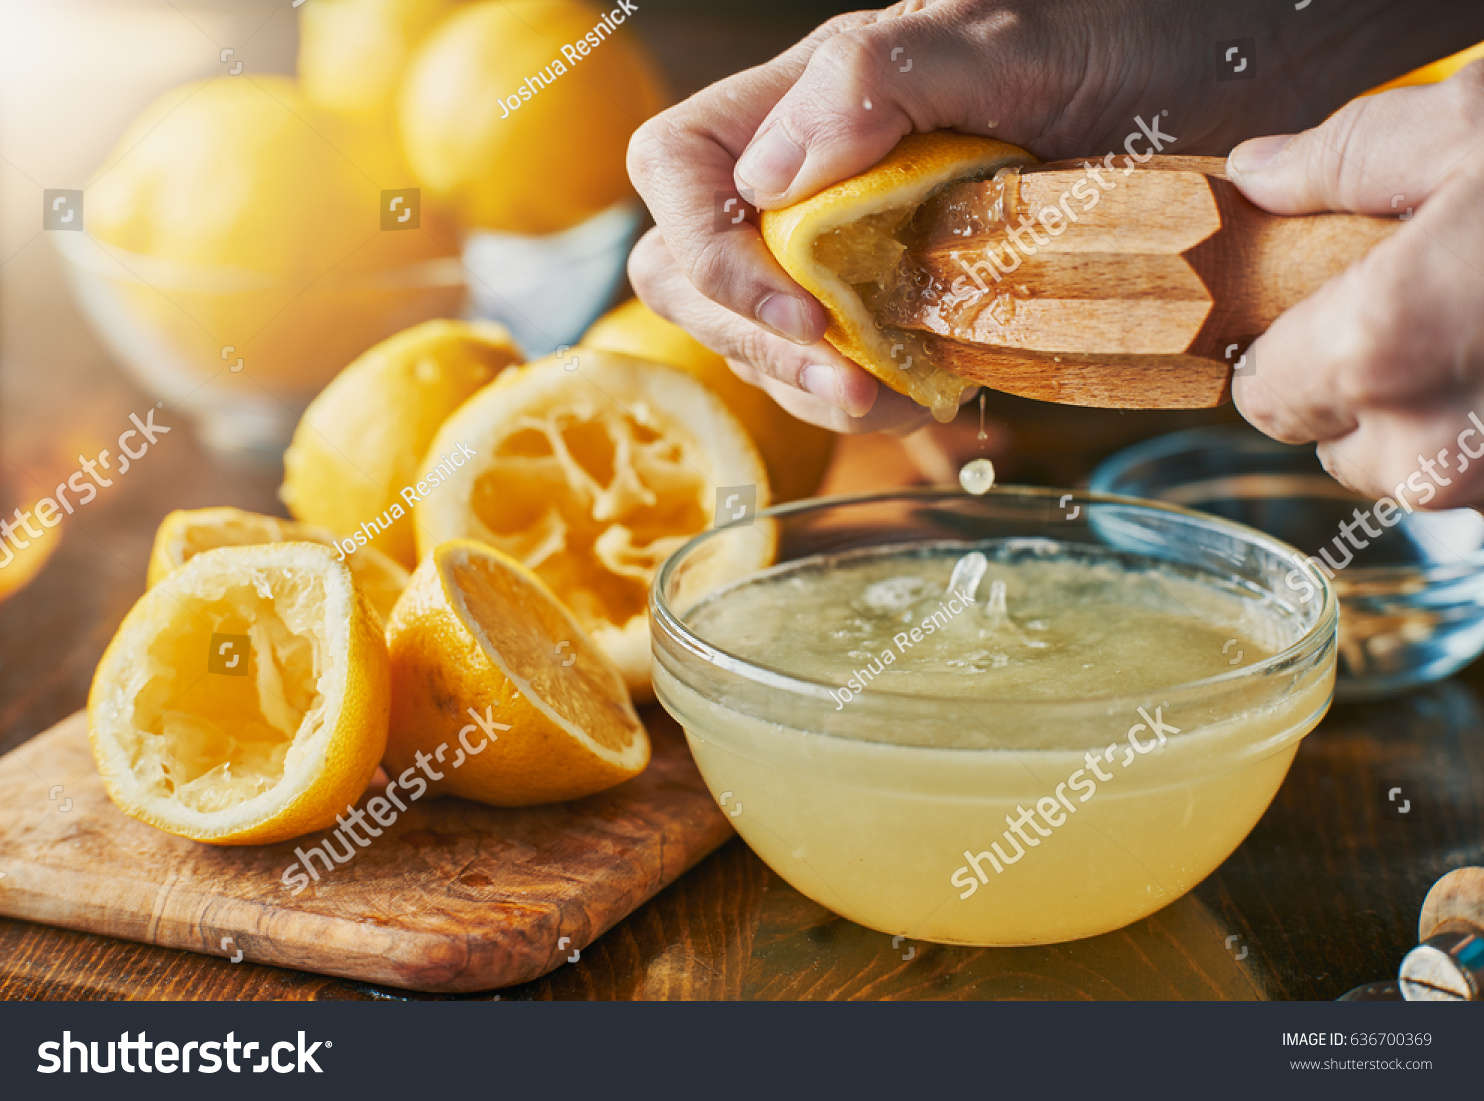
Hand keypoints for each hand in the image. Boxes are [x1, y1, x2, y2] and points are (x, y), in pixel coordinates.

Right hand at [626, 0, 1200, 432]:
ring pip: (752, 335)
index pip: (678, 167)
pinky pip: (829, 368)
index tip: (800, 309)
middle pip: (687, 267)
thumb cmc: (1126, 42)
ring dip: (803, 387)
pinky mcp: (890, 299)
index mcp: (811, 97)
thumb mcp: (1011, 42)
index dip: (704, 248)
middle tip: (843, 378)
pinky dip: (860, 401)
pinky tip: (917, 398)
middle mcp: (810, 173)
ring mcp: (845, 242)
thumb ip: (878, 76)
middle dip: (750, 338)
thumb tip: (769, 175)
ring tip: (887, 399)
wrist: (1221, 94)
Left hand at [1229, 63, 1483, 510]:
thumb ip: (1349, 157)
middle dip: (1362, 385)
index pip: (1260, 395)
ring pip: (1416, 469)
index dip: (1286, 347)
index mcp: (1377, 352)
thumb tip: (1261, 174)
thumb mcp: (1475, 130)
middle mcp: (1430, 450)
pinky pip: (1479, 477)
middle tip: (1429, 306)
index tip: (1324, 307)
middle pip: (1337, 442)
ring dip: (1434, 416)